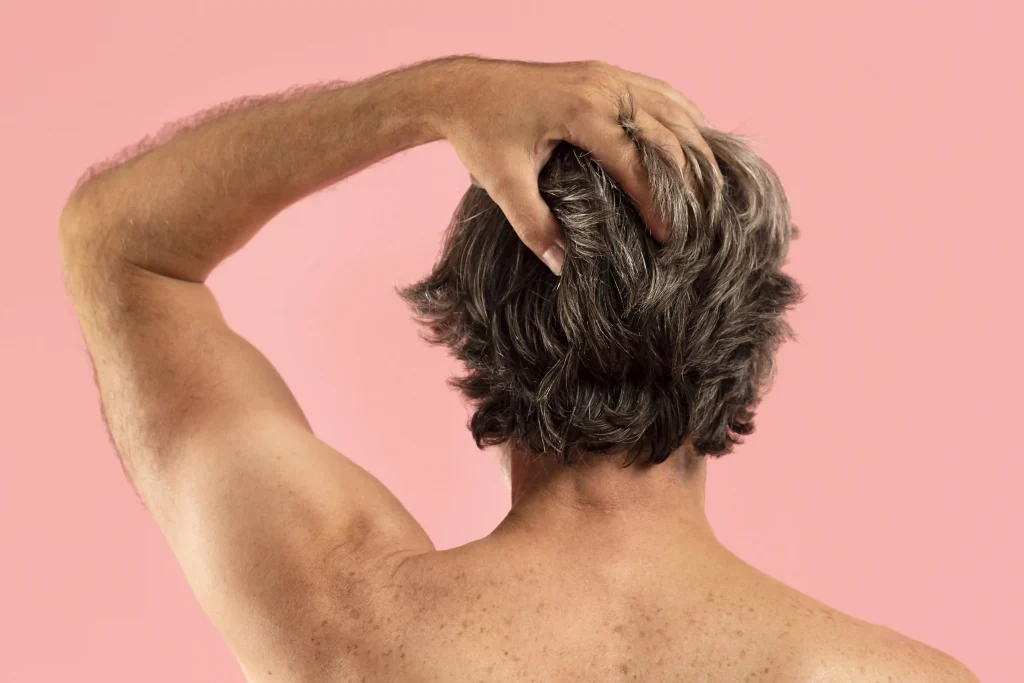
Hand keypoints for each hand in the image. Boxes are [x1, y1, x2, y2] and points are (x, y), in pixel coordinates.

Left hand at [437, 57, 715, 273]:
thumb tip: (562, 268)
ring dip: (696, 144)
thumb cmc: (479, 133)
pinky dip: (682, 119)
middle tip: (708, 217)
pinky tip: (696, 144)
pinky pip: (659, 93)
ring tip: (715, 185)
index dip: (656, 201)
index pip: (635, 161)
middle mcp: (603, 86)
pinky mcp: (604, 75)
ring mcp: (607, 76)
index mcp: (581, 110)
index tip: (670, 237)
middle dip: (691, 176)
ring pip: (672, 107)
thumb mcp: (502, 185)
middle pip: (668, 131)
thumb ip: (533, 227)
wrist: (460, 89)